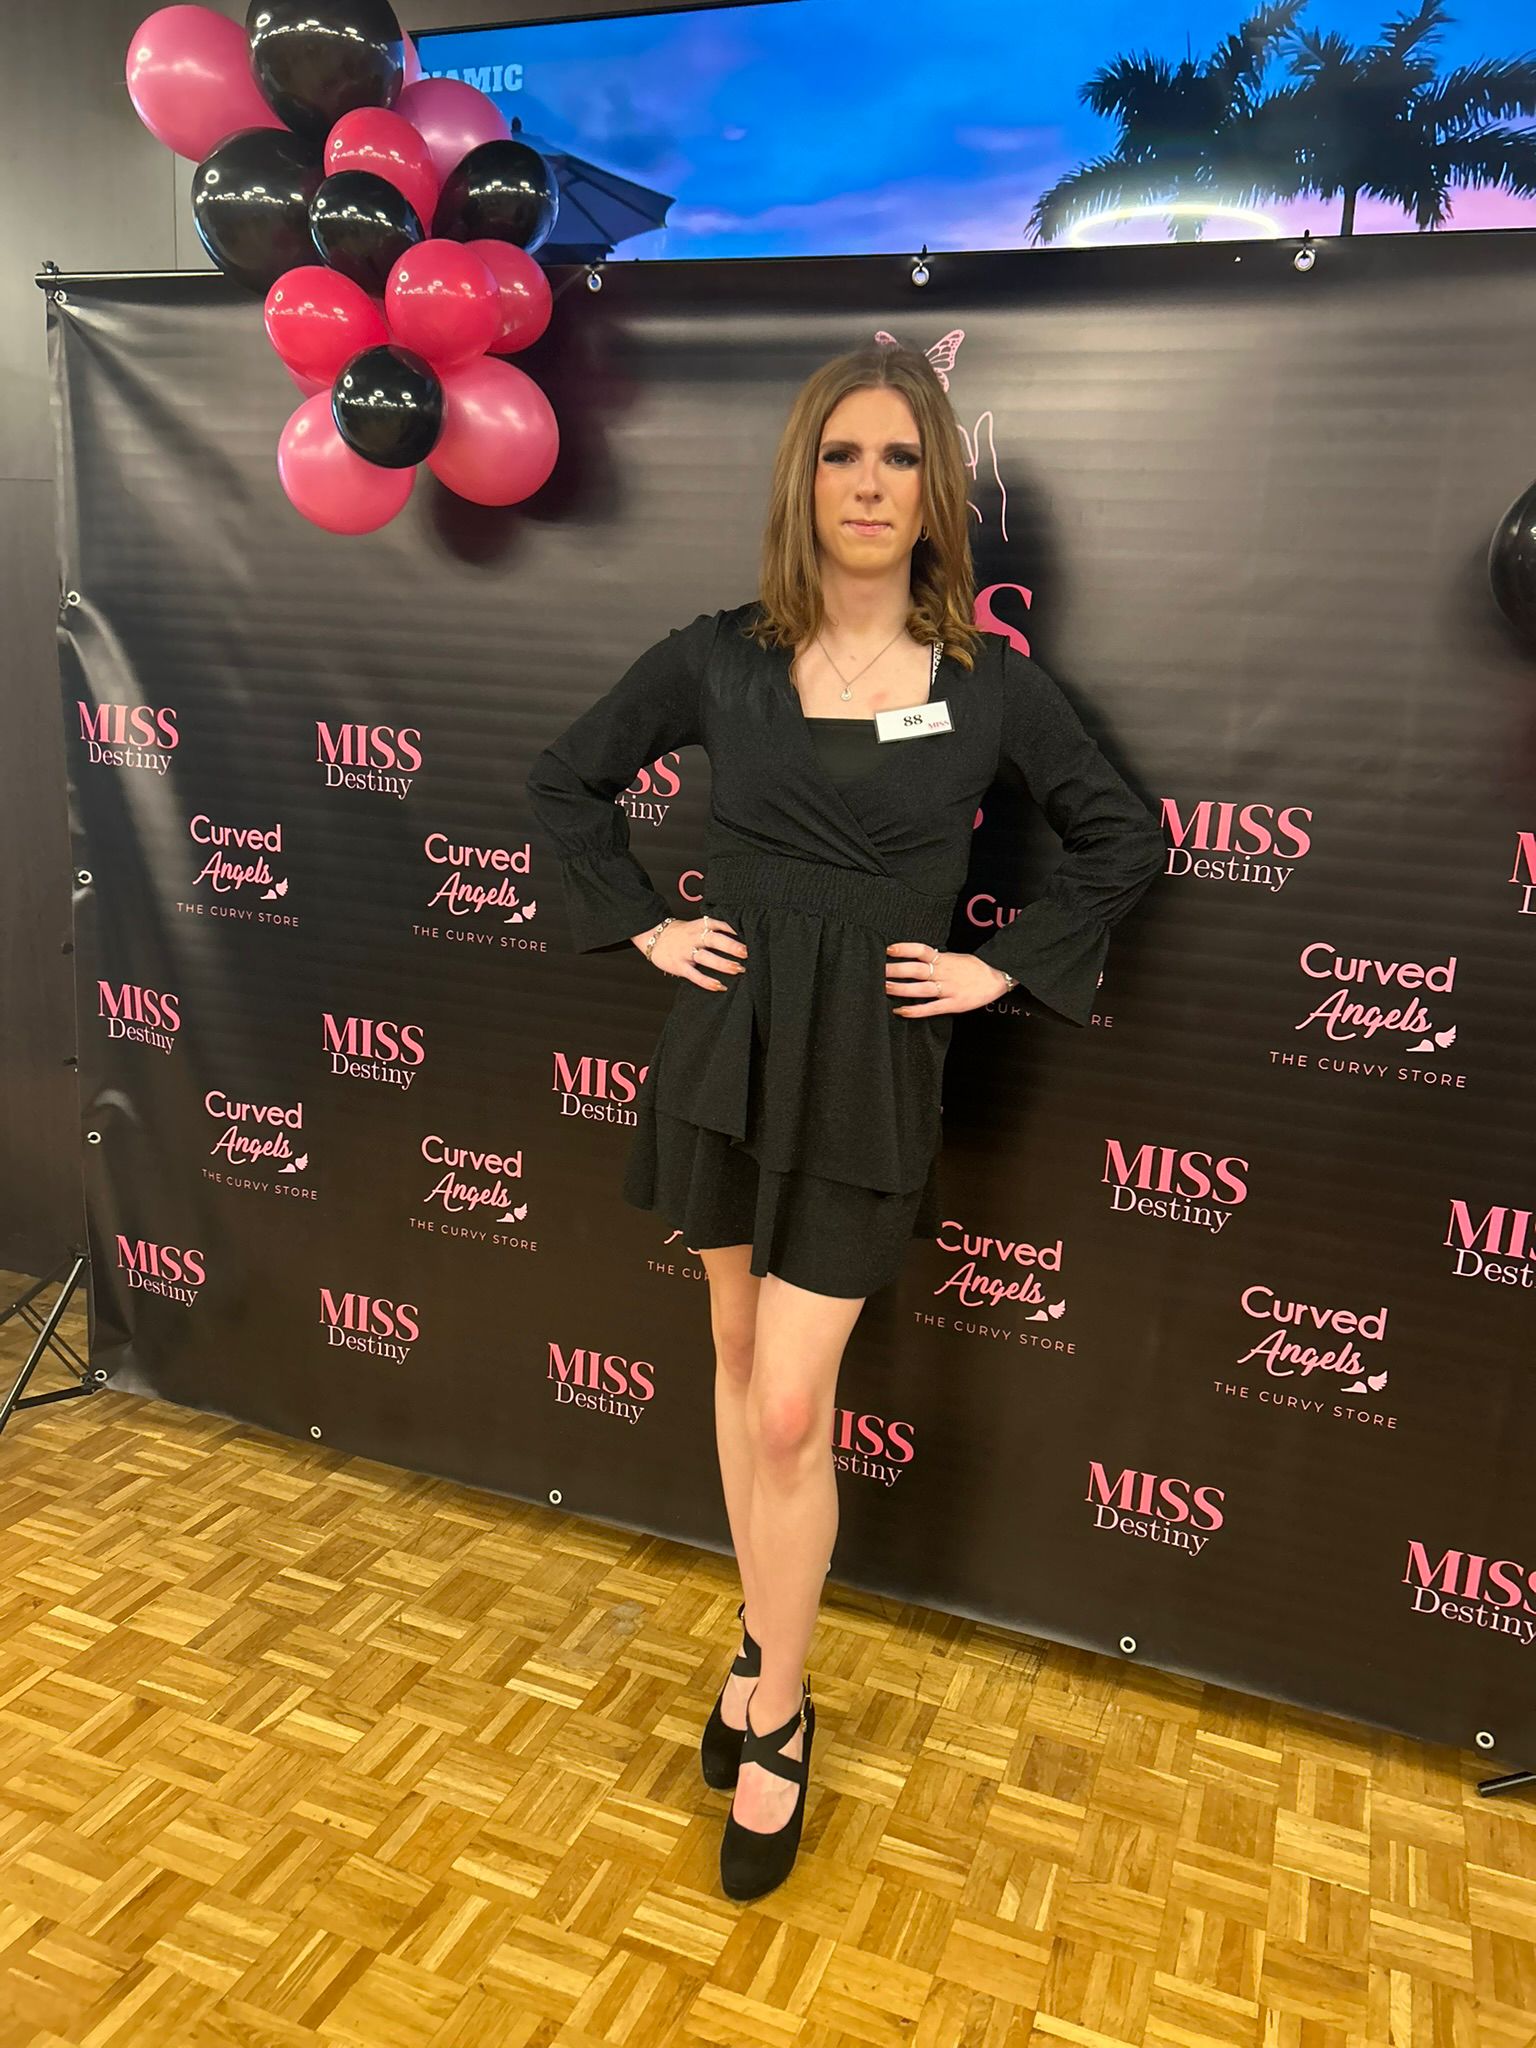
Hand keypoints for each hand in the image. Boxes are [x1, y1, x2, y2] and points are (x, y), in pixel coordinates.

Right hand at [632, 914, 747, 991]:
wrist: (652, 937)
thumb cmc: (680, 934)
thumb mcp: (696, 926)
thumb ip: (713, 929)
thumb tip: (739, 936)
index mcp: (699, 925)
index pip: (717, 923)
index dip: (732, 927)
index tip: (747, 932)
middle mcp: (693, 937)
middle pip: (714, 939)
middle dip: (731, 946)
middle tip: (746, 952)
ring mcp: (686, 952)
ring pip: (706, 957)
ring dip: (723, 964)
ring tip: (738, 969)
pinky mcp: (680, 966)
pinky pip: (695, 975)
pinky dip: (707, 982)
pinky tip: (720, 986)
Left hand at [885, 941, 1011, 1016]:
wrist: (1000, 975)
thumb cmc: (975, 968)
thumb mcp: (956, 957)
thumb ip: (937, 959)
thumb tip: (916, 958)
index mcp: (944, 959)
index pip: (921, 950)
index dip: (904, 949)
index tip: (888, 949)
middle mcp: (944, 972)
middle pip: (915, 969)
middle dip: (895, 970)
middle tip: (878, 970)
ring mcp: (948, 989)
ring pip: (920, 989)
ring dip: (900, 988)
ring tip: (884, 988)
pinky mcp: (953, 1004)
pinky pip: (931, 1008)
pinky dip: (915, 1010)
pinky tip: (901, 1010)